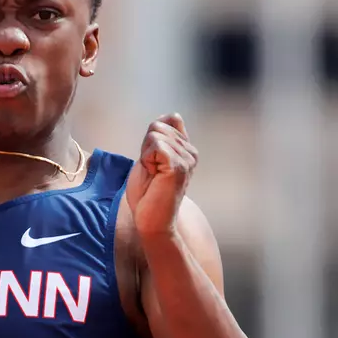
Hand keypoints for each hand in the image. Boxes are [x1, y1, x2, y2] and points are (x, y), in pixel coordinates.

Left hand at [125, 114, 198, 239]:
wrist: (151, 221)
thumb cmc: (148, 194)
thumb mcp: (151, 158)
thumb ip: (160, 138)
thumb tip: (171, 115)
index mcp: (187, 149)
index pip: (165, 121)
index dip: (151, 140)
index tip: (152, 163)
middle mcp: (191, 152)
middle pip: (157, 127)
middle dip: (146, 148)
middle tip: (151, 172)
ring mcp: (187, 159)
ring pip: (154, 135)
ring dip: (145, 156)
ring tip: (153, 176)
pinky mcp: (179, 166)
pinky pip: (156, 145)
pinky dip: (147, 159)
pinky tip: (153, 176)